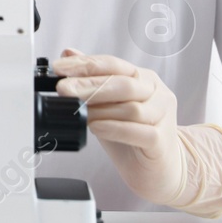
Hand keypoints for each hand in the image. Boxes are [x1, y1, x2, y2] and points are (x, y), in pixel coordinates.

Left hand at [53, 48, 221, 216]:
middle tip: (63, 89)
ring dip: (100, 110)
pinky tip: (97, 128)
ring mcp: (163, 116)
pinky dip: (114, 129)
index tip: (59, 68)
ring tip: (80, 114)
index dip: (84, 65)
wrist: (159, 168)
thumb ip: (92, 79)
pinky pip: (139, 131)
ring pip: (131, 108)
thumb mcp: (107, 104)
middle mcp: (156, 92)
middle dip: (88, 85)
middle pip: (122, 84)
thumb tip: (68, 54)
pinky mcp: (162, 140)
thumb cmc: (132, 134)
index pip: (112, 64)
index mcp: (142, 77)